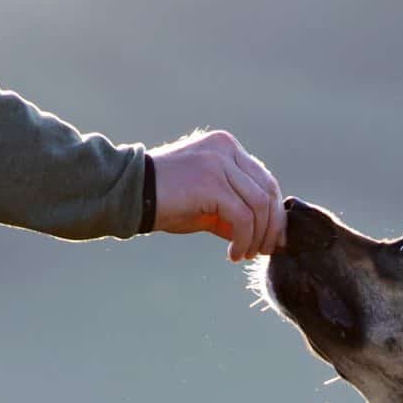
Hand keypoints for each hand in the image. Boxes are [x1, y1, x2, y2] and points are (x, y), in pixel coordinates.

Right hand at [150, 128, 281, 260]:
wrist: (128, 194)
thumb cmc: (165, 201)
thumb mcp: (206, 203)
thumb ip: (234, 209)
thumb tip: (264, 235)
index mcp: (226, 146)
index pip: (264, 180)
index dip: (274, 212)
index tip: (272, 239)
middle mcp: (226, 148)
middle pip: (268, 190)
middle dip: (272, 226)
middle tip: (265, 251)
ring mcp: (219, 162)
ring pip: (259, 205)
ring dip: (258, 237)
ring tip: (245, 255)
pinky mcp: (211, 182)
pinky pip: (242, 217)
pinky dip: (243, 240)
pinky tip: (233, 254)